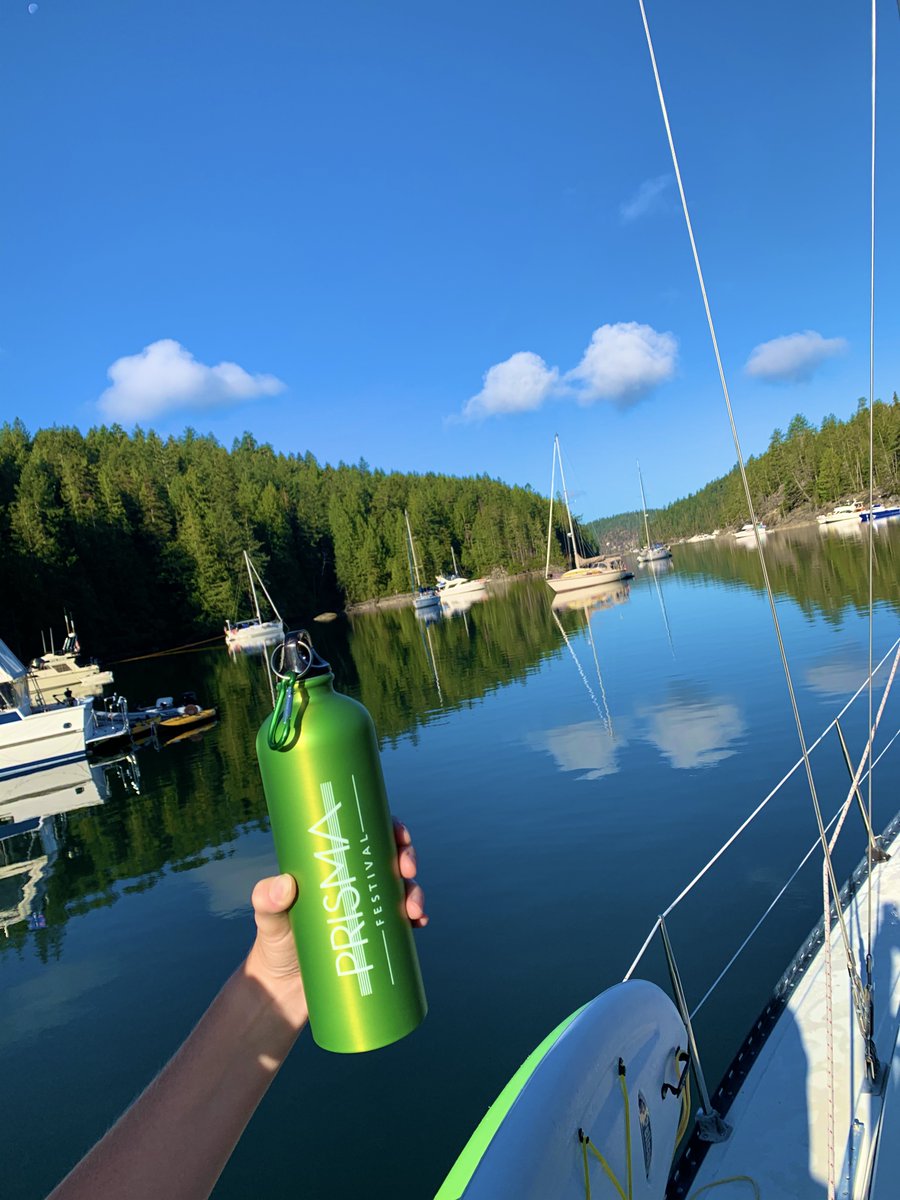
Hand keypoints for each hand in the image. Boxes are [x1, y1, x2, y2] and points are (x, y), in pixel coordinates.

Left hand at [244, 819, 426, 1025]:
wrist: (285, 991)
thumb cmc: (274, 945)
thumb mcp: (268, 919)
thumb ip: (267, 900)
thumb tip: (286, 885)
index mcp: (333, 866)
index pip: (364, 836)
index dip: (389, 828)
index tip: (399, 835)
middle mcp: (354, 882)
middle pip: (389, 858)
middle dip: (407, 857)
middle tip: (407, 870)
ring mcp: (367, 908)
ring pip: (402, 889)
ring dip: (415, 892)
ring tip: (412, 909)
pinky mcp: (375, 936)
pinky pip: (404, 922)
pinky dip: (416, 918)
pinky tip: (420, 922)